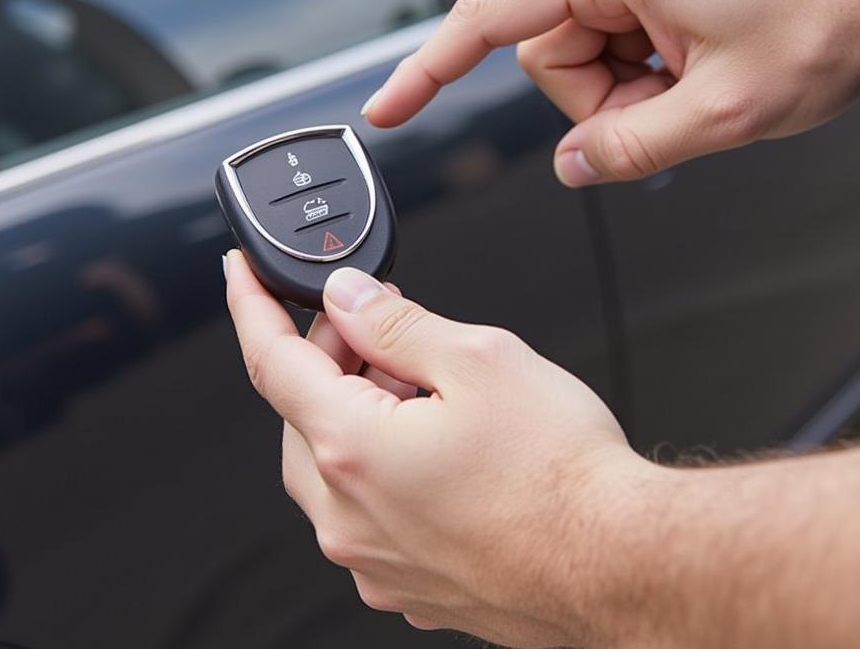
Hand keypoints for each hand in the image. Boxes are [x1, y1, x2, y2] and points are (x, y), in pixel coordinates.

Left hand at [224, 250, 650, 646]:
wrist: (618, 564)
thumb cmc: (561, 474)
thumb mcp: (480, 359)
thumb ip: (397, 324)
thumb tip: (350, 299)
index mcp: (353, 449)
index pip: (271, 362)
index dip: (251, 307)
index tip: (241, 276)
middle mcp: (348, 515)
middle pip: (304, 412)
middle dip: (335, 360)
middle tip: (388, 332)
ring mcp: (374, 559)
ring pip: (333, 463)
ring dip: (361, 414)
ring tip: (432, 394)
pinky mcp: (407, 584)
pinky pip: (367, 510)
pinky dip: (385, 466)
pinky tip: (445, 450)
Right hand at [363, 0, 859, 184]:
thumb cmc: (818, 33)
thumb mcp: (722, 116)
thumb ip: (629, 149)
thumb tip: (570, 167)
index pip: (493, 17)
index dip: (432, 69)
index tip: (387, 109)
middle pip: (546, 52)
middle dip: (598, 99)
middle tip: (671, 106)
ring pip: (576, 50)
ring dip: (622, 87)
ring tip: (689, 82)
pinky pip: (603, 32)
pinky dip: (636, 67)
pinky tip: (687, 61)